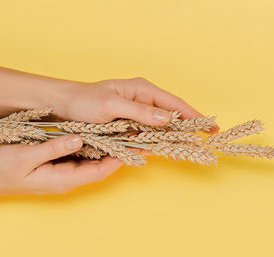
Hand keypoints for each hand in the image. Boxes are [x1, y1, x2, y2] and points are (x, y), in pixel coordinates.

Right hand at [0, 134, 123, 205]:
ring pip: (91, 161)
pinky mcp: (58, 166)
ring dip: (106, 148)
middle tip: (133, 135)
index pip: (98, 171)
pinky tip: (98, 134)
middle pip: (99, 166)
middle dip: (117, 153)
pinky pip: (80, 157)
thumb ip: (53, 148)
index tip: (131, 145)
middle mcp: (67, 179)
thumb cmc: (3, 169)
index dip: (117, 159)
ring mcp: (63, 173)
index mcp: (63, 180)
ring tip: (122, 133)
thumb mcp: (26, 156)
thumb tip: (78, 139)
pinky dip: (91, 146)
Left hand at [46, 77, 218, 132]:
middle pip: (171, 116)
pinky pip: (146, 135)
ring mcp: (136, 113)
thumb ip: (138, 111)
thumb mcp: (111, 104)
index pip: (174, 103)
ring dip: (171, 137)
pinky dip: (153, 142)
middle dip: (186, 128)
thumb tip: (166, 119)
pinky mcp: (128, 125)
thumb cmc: (84, 101)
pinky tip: (160, 150)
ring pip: (160, 127)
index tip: (210, 128)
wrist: (63, 106)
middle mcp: (142, 100)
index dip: (193, 115)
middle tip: (202, 143)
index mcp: (142, 90)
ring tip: (184, 149)